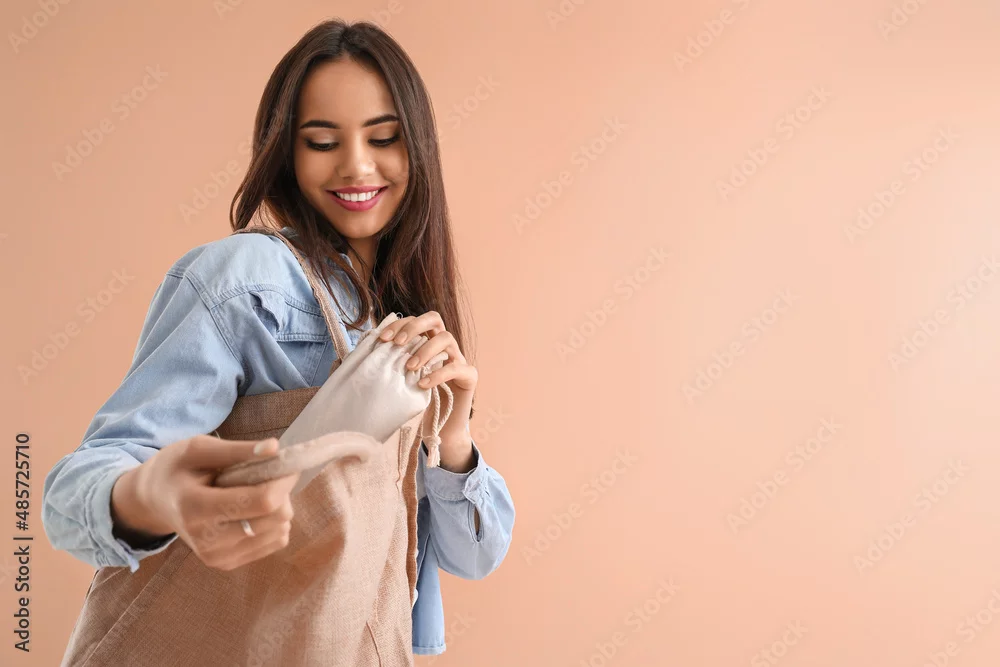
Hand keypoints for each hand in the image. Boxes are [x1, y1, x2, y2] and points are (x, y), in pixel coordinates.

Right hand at [111, 435, 299, 570]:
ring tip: (253, 493)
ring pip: (280, 531)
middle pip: (276, 518)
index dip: (283, 481)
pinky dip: (273, 523)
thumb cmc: (176, 469)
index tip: (286, 464)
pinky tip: (253, 510)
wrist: (154, 501)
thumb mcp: (198, 448)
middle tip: (266, 476)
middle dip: (282, 492)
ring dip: (279, 507)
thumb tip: (275, 448)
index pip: (261, 501)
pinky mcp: (226, 564)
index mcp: (196, 507)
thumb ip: (237, 450)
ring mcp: (216, 557)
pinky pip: (275, 542)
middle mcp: (206, 540)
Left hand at [380, 311, 476, 468]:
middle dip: (414, 326)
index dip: (399, 325)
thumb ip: (385, 366)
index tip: (383, 338)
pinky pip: (456, 367)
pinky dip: (438, 374)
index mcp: (428, 342)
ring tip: (410, 367)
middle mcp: (445, 346)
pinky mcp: (469, 376)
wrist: (442, 431)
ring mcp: (459, 358)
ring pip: (447, 338)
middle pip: (434, 318)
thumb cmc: (416, 406)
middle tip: (398, 344)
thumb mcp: (397, 382)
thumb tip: (356, 352)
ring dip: (425, 350)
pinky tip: (423, 384)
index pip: (415, 320)